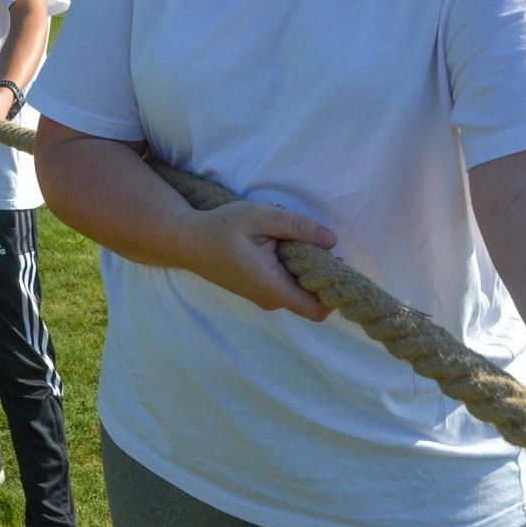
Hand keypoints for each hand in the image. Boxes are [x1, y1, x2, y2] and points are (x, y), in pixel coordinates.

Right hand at [181, 201, 337, 321]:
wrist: (187, 241)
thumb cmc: (221, 227)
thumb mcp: (260, 216)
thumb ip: (297, 227)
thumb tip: (332, 240)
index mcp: (272, 286)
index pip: (318, 309)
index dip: (334, 291)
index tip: (338, 263)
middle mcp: (270, 299)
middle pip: (313, 298)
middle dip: (322, 272)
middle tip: (316, 241)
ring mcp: (264, 296)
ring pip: (301, 289)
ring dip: (306, 266)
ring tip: (293, 238)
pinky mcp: (260, 289)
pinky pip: (288, 284)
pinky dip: (294, 266)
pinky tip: (282, 243)